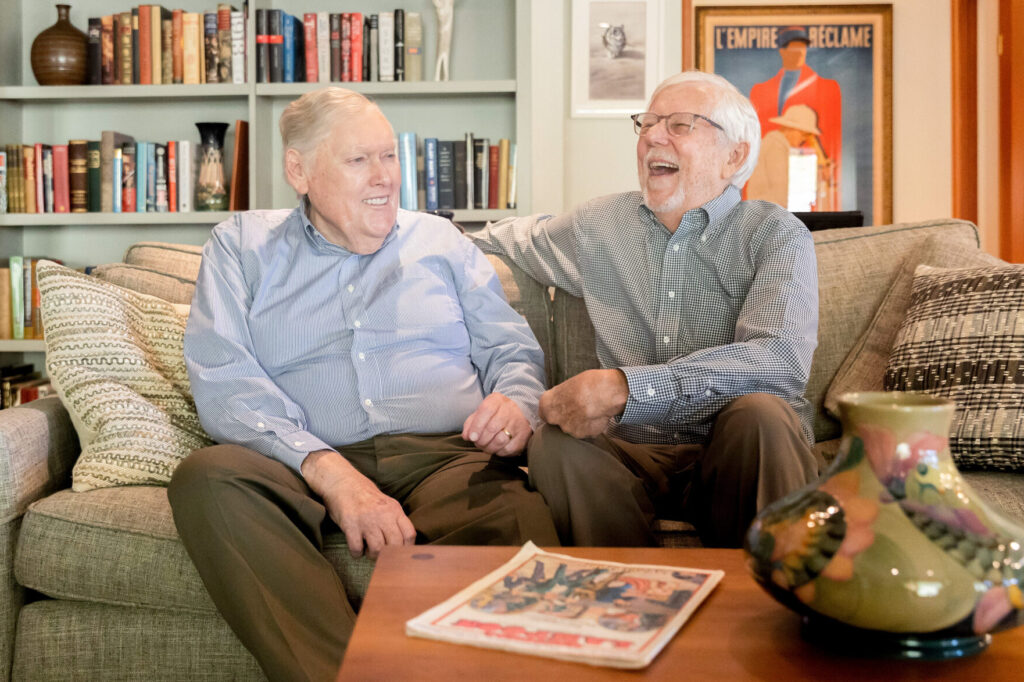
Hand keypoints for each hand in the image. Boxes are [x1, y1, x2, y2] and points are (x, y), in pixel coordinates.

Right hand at [301, 449, 415, 558]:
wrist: (342, 483)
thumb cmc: (365, 496)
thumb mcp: (386, 504)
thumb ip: (395, 520)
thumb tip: (405, 543)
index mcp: (394, 509)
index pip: (409, 534)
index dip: (407, 548)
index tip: (401, 553)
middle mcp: (383, 515)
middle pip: (395, 545)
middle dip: (389, 555)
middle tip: (383, 555)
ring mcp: (366, 520)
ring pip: (378, 550)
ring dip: (373, 555)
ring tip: (368, 550)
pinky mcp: (350, 525)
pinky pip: (357, 549)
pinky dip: (357, 553)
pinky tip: (356, 548)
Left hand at [461, 392, 531, 455]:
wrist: (520, 412)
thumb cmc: (496, 414)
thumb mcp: (482, 412)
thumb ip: (471, 422)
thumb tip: (466, 436)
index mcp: (497, 400)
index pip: (486, 411)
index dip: (477, 426)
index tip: (471, 437)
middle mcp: (509, 410)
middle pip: (492, 428)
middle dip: (481, 440)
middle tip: (478, 443)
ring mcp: (518, 423)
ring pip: (500, 441)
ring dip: (489, 447)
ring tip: (486, 447)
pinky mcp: (524, 436)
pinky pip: (509, 449)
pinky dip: (499, 452)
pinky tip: (497, 448)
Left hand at [538, 369, 628, 438]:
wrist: (606, 393)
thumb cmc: (587, 383)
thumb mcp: (568, 385)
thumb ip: (561, 397)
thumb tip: (563, 401)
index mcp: (547, 405)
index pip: (544, 413)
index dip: (554, 409)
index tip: (562, 405)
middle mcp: (555, 420)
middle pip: (558, 422)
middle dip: (566, 417)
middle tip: (578, 407)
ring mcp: (569, 430)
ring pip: (572, 428)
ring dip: (579, 423)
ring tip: (590, 411)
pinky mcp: (584, 436)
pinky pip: (586, 431)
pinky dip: (590, 426)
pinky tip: (597, 416)